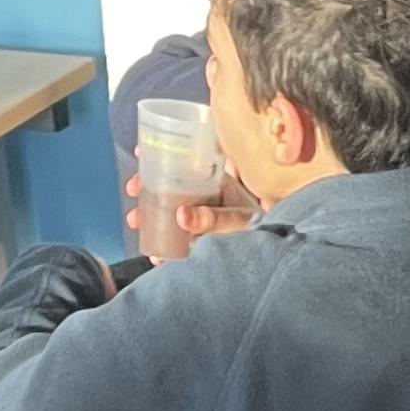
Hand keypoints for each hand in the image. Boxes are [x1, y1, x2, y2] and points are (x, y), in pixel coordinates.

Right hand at [120, 166, 257, 252]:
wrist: (278, 256)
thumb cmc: (262, 231)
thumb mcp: (237, 220)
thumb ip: (212, 219)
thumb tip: (181, 215)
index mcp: (217, 182)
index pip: (186, 161)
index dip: (162, 155)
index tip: (141, 154)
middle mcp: (207, 197)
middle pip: (171, 185)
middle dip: (147, 187)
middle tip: (132, 190)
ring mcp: (203, 218)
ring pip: (170, 210)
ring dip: (149, 214)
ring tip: (136, 222)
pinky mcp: (202, 240)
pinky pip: (178, 237)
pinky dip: (164, 244)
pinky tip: (155, 254)